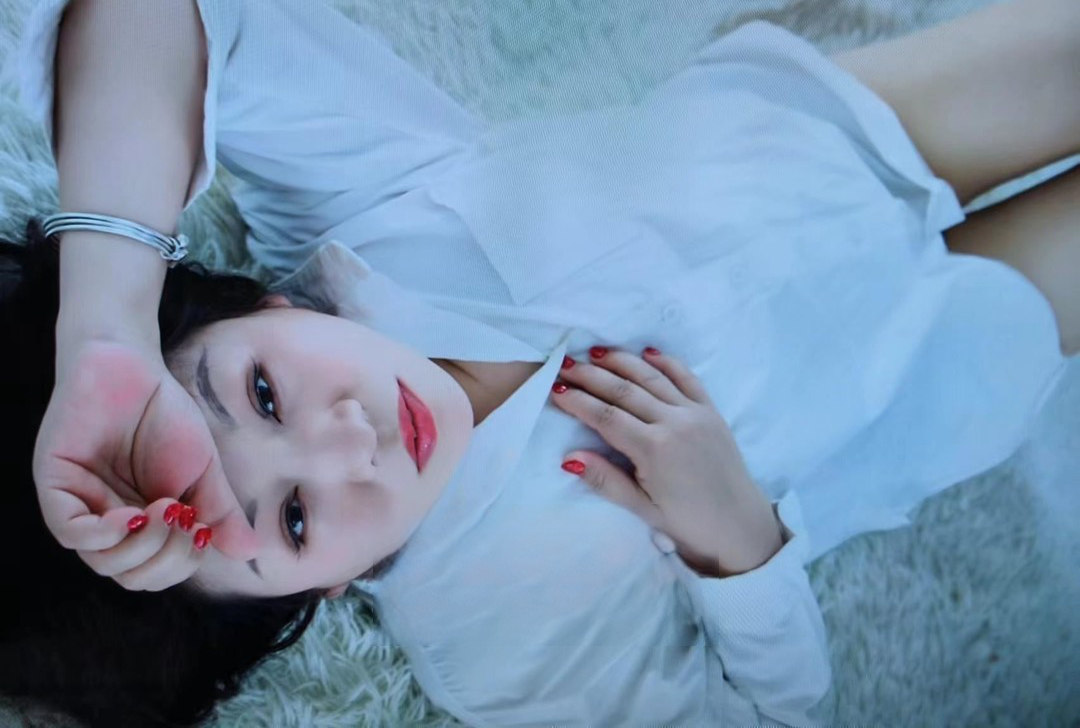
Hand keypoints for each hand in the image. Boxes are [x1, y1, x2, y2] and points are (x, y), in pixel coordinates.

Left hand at [33, 337, 258, 589]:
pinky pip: (71, 532)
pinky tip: (131, 515)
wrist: (133, 365)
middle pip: (130, 574)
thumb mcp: (204, 468)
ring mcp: (81, 504)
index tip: (202, 528)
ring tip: (163, 511)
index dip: (181, 563)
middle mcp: (110, 520)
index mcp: (144, 523)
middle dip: (166, 560)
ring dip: (140, 548)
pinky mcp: (56, 485)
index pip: (156, 570)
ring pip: (102, 561)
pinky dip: (105, 535)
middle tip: (186, 524)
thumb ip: (219, 511)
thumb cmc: (165, 414)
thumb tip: (251, 552)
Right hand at [549, 346, 782, 575]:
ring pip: (651, 377)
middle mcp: (674, 423)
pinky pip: (686, 377)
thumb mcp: (642, 509)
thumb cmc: (687, 522)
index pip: (605, 416)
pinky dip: (665, 362)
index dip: (577, 401)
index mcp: (654, 450)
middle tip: (566, 365)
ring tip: (595, 352)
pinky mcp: (711, 411)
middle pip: (624, 390)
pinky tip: (646, 352)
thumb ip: (606, 481)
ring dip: (622, 361)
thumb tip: (569, 458)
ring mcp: (695, 413)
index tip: (555, 389)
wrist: (740, 525)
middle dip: (591, 376)